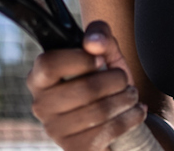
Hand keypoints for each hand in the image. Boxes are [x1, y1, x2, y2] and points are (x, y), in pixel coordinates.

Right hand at [27, 21, 147, 150]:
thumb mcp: (105, 51)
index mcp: (39, 77)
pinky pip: (106, 132)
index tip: (100, 60)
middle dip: (116, 80)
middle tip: (123, 79)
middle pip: (84, 88)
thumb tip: (93, 41)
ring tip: (131, 95)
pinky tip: (134, 111)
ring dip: (126, 99)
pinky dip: (130, 118)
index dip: (81, 59)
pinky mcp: (73, 149)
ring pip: (99, 111)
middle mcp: (41, 105)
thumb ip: (99, 34)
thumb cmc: (105, 79)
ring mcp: (55, 130)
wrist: (116, 114)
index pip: (49, 64)